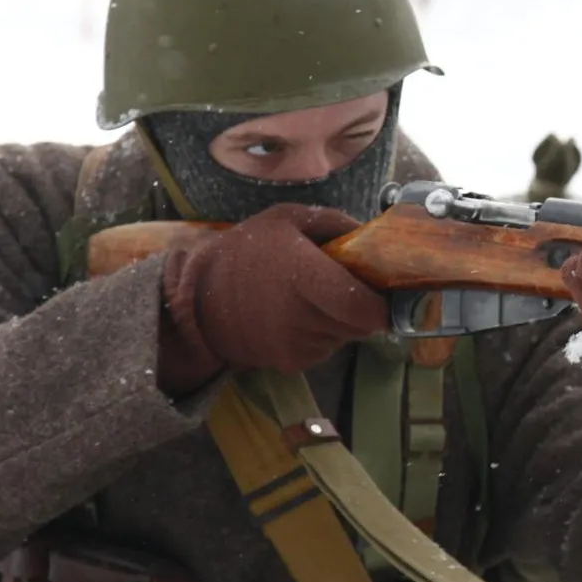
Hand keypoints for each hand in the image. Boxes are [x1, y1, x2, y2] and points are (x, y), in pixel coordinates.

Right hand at [156, 203, 386, 393]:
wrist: (200, 295)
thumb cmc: (249, 249)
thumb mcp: (289, 218)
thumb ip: (337, 223)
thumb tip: (377, 236)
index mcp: (304, 277)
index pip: (361, 309)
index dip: (379, 306)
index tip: (381, 293)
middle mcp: (301, 317)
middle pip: (359, 325)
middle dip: (362, 309)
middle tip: (349, 288)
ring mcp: (295, 345)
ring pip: (343, 338)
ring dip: (341, 322)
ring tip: (315, 299)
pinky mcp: (289, 363)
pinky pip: (325, 350)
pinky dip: (322, 335)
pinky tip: (299, 316)